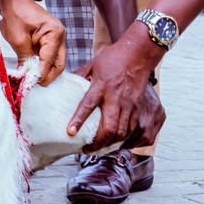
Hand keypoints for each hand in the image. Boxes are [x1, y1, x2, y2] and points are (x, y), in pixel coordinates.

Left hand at [0, 0, 65, 84]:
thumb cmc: (15, 12)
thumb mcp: (17, 38)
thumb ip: (24, 59)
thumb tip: (27, 75)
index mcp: (54, 33)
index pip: (49, 61)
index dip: (40, 74)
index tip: (31, 84)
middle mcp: (59, 35)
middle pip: (58, 63)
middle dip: (47, 76)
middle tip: (34, 84)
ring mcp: (56, 37)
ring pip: (55, 61)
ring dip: (45, 70)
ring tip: (32, 78)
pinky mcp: (49, 38)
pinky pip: (49, 55)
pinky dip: (42, 63)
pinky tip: (32, 69)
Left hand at [67, 29, 165, 150]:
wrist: (138, 54)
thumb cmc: (114, 58)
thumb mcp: (92, 64)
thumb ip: (80, 75)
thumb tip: (65, 82)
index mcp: (101, 86)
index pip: (87, 105)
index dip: (78, 120)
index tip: (71, 132)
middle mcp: (115, 98)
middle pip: (109, 127)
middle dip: (98, 142)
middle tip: (87, 149)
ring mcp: (129, 104)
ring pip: (121, 132)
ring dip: (109, 143)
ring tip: (98, 148)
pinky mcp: (138, 108)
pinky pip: (132, 129)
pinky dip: (123, 138)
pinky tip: (115, 141)